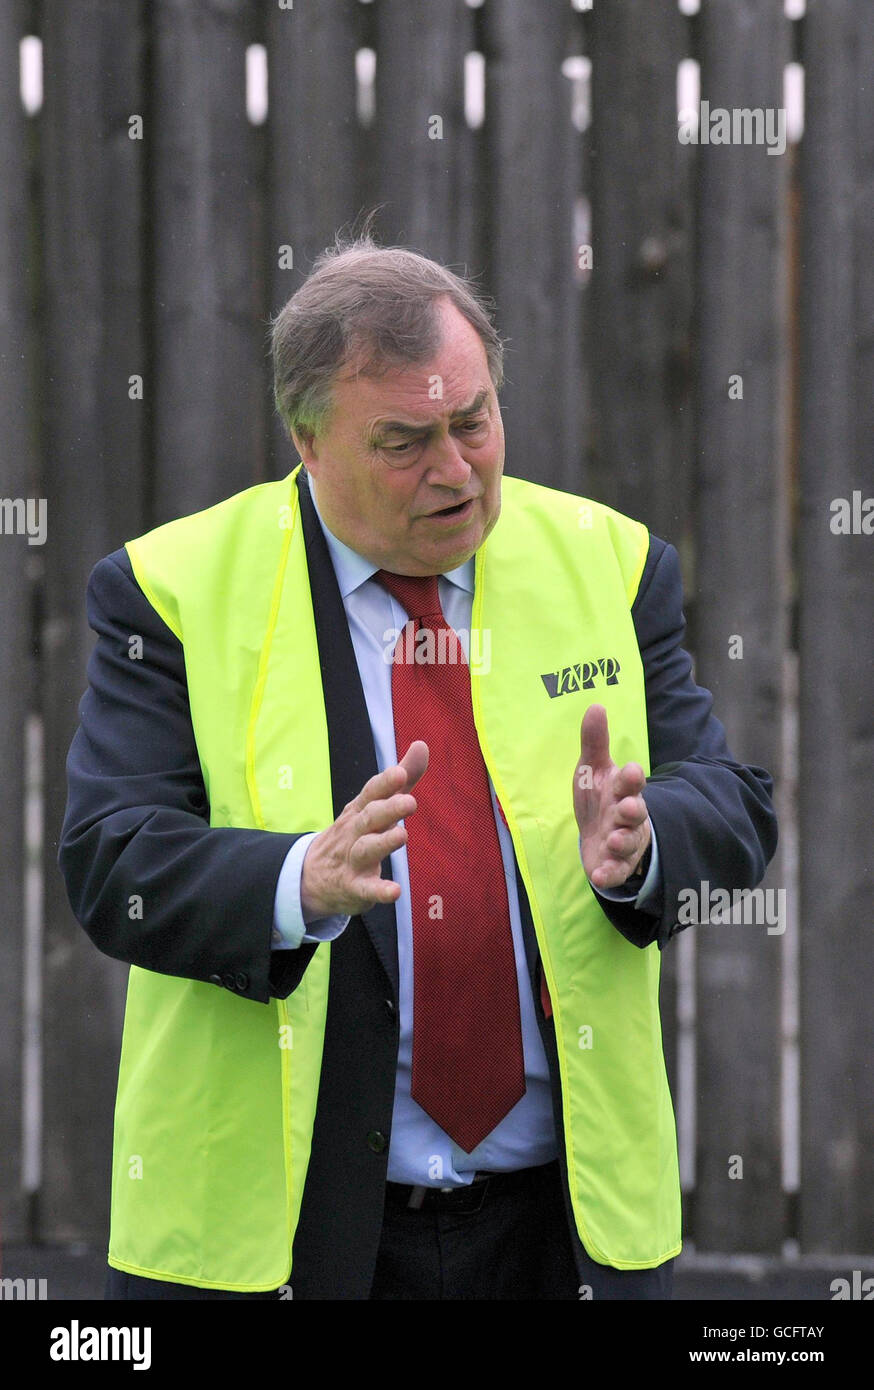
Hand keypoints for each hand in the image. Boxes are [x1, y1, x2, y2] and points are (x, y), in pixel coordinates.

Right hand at [300, 741, 428, 918]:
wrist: (311, 875)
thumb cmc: (355, 832)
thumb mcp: (375, 804)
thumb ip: (403, 777)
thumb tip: (422, 744)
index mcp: (361, 809)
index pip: (372, 793)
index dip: (385, 783)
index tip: (400, 773)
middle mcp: (355, 831)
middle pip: (370, 817)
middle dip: (388, 809)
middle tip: (410, 801)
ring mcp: (353, 859)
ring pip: (367, 849)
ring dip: (383, 842)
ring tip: (402, 836)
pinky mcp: (355, 887)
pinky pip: (366, 889)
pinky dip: (379, 890)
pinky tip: (394, 891)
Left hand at [573, 705, 651, 890]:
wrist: (599, 835)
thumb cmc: (600, 798)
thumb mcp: (594, 769)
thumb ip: (594, 741)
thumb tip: (595, 705)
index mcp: (622, 790)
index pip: (632, 781)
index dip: (632, 777)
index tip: (630, 771)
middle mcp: (628, 815)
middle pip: (635, 812)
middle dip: (633, 810)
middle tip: (627, 808)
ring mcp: (624, 841)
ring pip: (628, 842)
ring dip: (622, 841)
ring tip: (612, 841)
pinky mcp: (615, 864)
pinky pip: (616, 871)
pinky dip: (609, 874)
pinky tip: (599, 876)